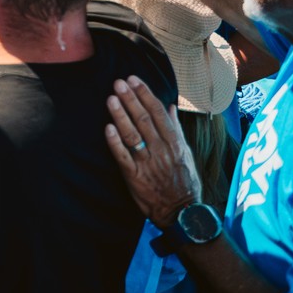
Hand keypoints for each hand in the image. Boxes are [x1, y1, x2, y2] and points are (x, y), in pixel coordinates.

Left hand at [104, 76, 200, 228]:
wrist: (183, 212)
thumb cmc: (184, 181)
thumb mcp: (186, 153)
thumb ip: (176, 129)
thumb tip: (170, 107)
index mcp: (174, 143)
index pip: (158, 113)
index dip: (145, 94)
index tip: (134, 79)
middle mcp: (161, 150)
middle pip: (144, 120)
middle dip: (130, 99)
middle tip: (118, 82)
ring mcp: (148, 163)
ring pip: (133, 135)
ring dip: (121, 115)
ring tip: (111, 98)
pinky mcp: (135, 177)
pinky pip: (123, 157)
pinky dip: (115, 142)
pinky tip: (107, 128)